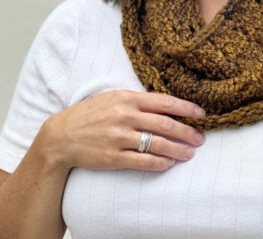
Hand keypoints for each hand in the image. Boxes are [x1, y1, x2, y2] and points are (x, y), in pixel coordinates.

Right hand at [40, 90, 205, 172]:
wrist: (61, 135)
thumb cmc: (89, 115)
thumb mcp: (111, 99)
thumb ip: (136, 100)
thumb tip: (165, 106)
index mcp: (126, 98)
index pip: (164, 102)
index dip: (185, 108)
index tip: (201, 114)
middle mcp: (125, 116)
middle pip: (165, 124)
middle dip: (187, 132)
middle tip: (200, 139)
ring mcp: (119, 137)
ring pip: (158, 144)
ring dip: (178, 150)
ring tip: (189, 153)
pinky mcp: (113, 157)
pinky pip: (143, 161)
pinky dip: (159, 163)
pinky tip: (168, 163)